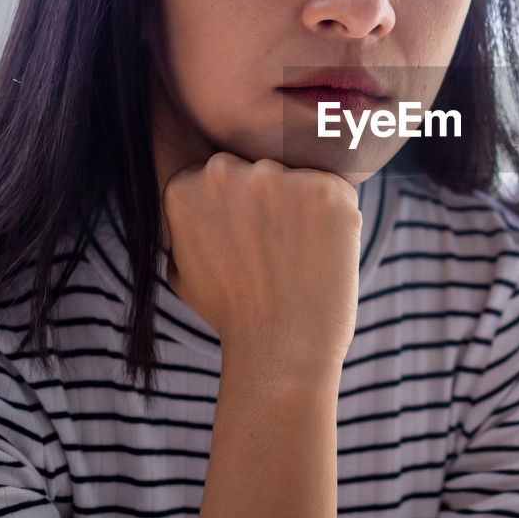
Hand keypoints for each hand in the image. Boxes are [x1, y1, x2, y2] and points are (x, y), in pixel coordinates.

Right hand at [163, 154, 361, 378]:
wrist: (280, 347)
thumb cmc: (233, 313)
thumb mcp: (181, 267)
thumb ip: (184, 225)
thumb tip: (198, 203)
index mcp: (186, 184)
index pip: (221, 173)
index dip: (240, 208)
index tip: (248, 240)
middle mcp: (225, 171)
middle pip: (260, 170)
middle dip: (272, 201)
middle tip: (278, 250)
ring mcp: (277, 176)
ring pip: (299, 179)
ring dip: (305, 209)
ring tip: (300, 257)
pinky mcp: (325, 188)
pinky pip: (336, 192)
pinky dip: (337, 219)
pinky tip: (323, 254)